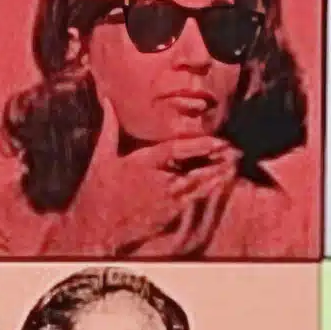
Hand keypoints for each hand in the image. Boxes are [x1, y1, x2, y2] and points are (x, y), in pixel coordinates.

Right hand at [67, 136, 237, 256]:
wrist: (96, 227)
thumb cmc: (97, 191)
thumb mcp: (101, 156)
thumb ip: (110, 127)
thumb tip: (108, 102)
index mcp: (142, 163)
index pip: (174, 150)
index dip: (197, 144)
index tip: (215, 139)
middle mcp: (157, 182)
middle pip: (193, 168)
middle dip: (214, 158)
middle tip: (233, 148)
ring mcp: (164, 200)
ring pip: (196, 185)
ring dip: (216, 174)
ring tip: (233, 163)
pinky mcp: (167, 215)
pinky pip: (192, 202)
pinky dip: (208, 191)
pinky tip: (221, 183)